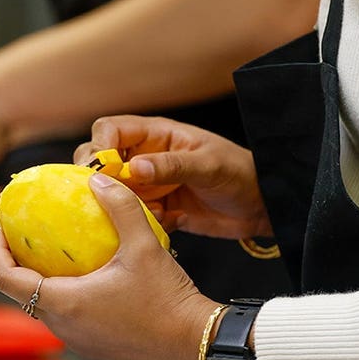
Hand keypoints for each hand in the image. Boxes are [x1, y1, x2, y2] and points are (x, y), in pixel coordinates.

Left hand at [0, 171, 219, 359]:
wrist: (194, 341)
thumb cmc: (168, 298)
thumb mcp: (144, 244)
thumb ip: (119, 206)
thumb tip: (97, 178)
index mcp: (64, 302)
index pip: (5, 278)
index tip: (5, 230)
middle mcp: (63, 327)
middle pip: (20, 294)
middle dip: (18, 264)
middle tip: (30, 238)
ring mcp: (78, 341)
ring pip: (44, 309)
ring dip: (43, 282)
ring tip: (60, 254)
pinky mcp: (94, 347)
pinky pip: (67, 320)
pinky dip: (65, 298)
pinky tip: (88, 278)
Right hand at [73, 115, 271, 238]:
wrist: (262, 207)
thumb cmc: (241, 173)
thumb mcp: (208, 165)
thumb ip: (171, 165)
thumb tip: (133, 169)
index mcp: (156, 136)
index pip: (111, 131)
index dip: (98, 146)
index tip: (101, 170)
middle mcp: (146, 159)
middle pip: (102, 162)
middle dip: (96, 179)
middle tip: (100, 198)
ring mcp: (150, 186)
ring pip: (112, 193)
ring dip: (112, 205)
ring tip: (124, 216)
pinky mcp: (157, 212)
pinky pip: (131, 218)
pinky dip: (132, 225)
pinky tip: (148, 228)